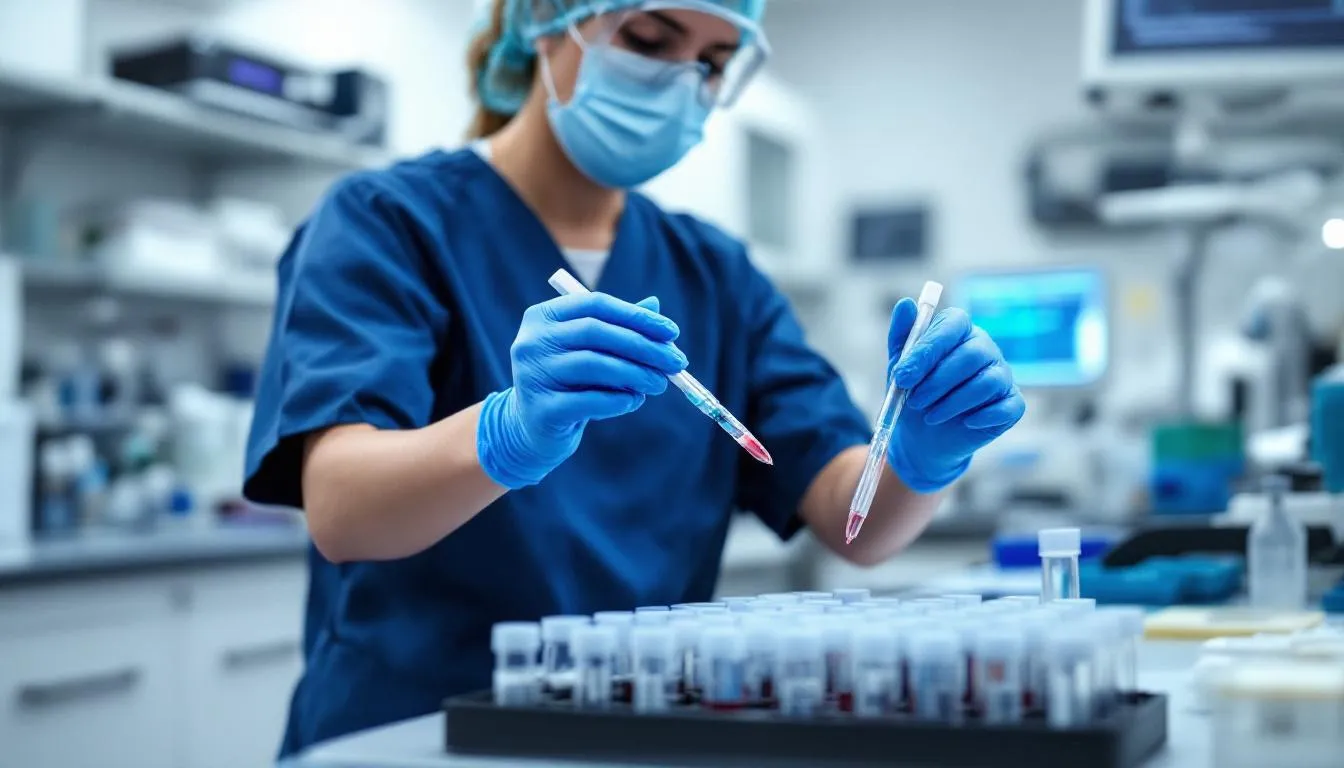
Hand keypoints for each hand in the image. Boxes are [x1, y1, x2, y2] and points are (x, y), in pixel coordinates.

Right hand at [477, 293, 687, 488]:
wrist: (536, 429)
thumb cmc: (571, 383)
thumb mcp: (592, 351)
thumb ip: (619, 328)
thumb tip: (655, 305)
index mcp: (543, 316)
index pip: (596, 304)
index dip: (637, 316)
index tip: (672, 332)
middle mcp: (531, 341)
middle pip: (595, 332)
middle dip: (643, 346)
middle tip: (676, 363)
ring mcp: (531, 375)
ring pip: (593, 364)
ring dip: (635, 374)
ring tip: (660, 384)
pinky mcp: (541, 410)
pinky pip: (588, 401)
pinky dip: (617, 400)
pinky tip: (634, 401)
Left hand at [884, 299, 1025, 492]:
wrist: (922, 439)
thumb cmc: (913, 395)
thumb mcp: (900, 367)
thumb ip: (902, 336)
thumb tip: (905, 303)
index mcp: (959, 332)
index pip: (954, 323)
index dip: (928, 348)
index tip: (902, 375)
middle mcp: (984, 349)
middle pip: (972, 354)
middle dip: (938, 380)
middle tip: (914, 401)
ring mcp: (1002, 376)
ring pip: (987, 382)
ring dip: (953, 402)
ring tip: (930, 416)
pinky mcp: (1012, 404)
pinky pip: (1008, 406)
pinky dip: (983, 416)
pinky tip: (964, 423)